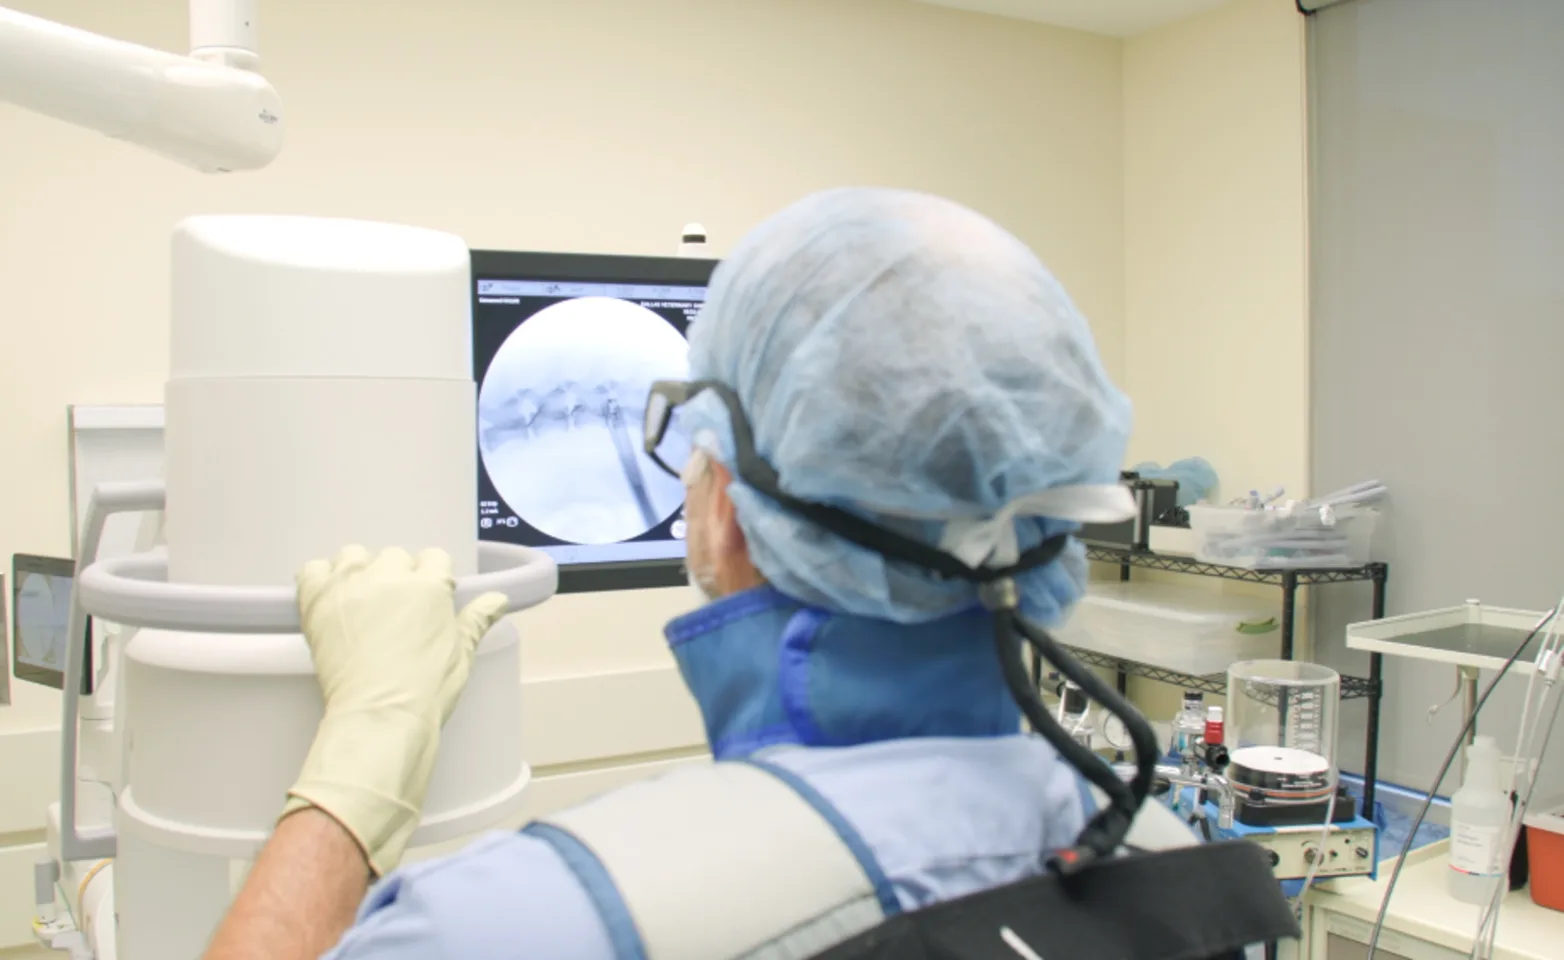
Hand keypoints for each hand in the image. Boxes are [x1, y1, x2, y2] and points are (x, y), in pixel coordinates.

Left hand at [282, 546, 506, 875]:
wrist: (380, 716)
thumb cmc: (427, 690)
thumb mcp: (461, 654)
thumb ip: (477, 620)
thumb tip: (498, 599)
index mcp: (429, 585)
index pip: (434, 557)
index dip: (433, 577)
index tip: (428, 599)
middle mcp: (388, 576)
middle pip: (394, 557)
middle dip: (397, 577)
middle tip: (394, 610)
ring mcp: (349, 586)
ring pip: (354, 556)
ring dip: (359, 572)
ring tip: (360, 603)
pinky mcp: (316, 601)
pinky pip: (312, 570)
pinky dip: (320, 580)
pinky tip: (330, 602)